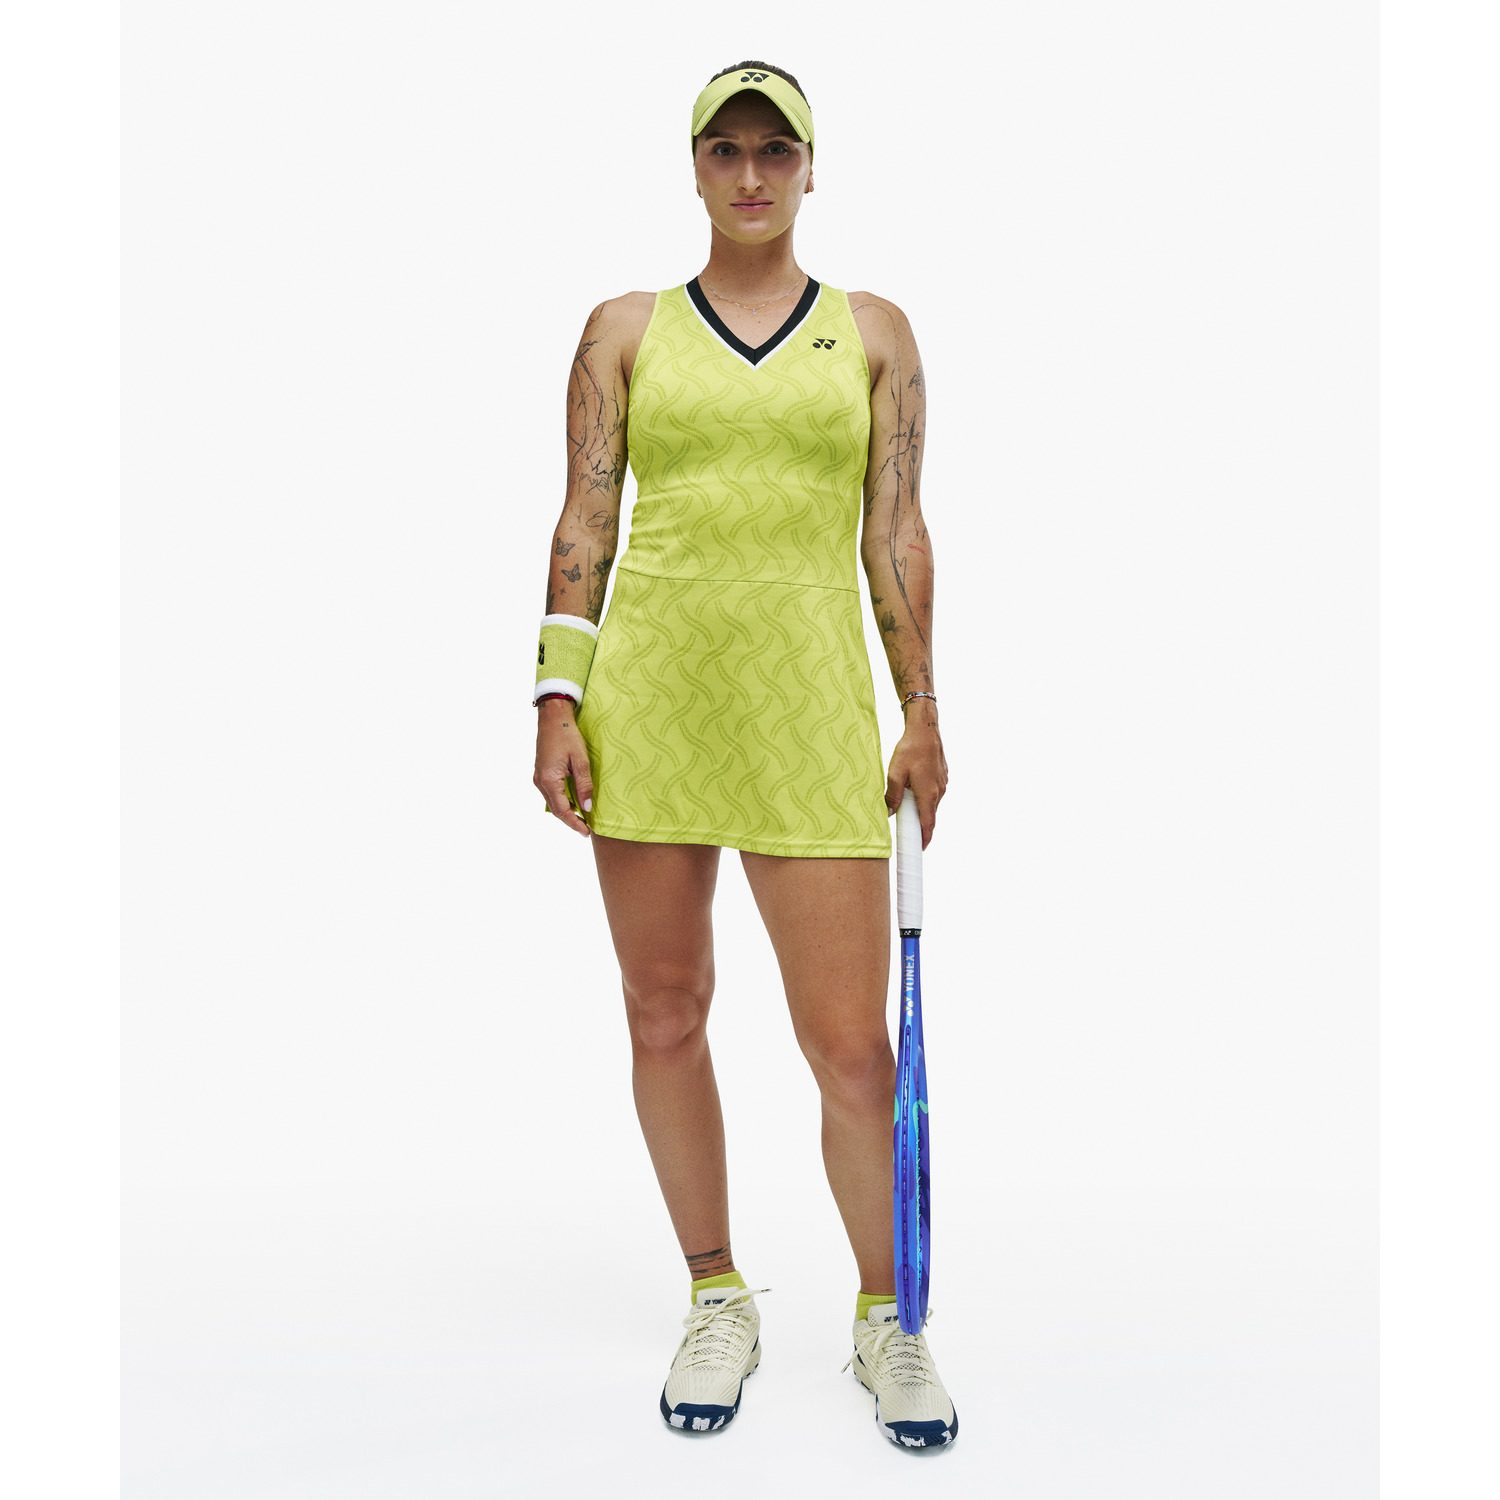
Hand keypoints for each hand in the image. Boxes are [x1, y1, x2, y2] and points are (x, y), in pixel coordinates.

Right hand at [533, 699, 594, 836]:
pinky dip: (562, 800)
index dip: (574, 823)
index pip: (562, 810)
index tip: (586, 832)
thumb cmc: (567, 735)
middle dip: (571, 820)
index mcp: (549, 780)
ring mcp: (539, 777)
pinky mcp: (541, 773)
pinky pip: (551, 793)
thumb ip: (584, 785)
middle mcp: (540, 782)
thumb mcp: (581, 760)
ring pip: (553, 802)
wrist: (553, 717)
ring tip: (582, 817)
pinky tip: (574, 801)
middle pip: (555, 809)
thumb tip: (587, 807)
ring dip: (566, 811)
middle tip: (586, 828)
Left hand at [884, 711, 946, 849]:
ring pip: (932, 804)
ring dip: (922, 810)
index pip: (928, 824)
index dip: (925, 839)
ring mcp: (942, 783)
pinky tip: (913, 791)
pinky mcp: (942, 776)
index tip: (920, 849)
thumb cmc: (910, 749)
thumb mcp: (895, 773)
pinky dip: (925, 797)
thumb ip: (893, 795)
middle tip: (909, 834)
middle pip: (930, 816)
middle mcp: (938, 791)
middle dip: (921, 826)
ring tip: (907, 810)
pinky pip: (934, 793)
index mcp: (927, 794)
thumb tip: (889, 812)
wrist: (925, 729)